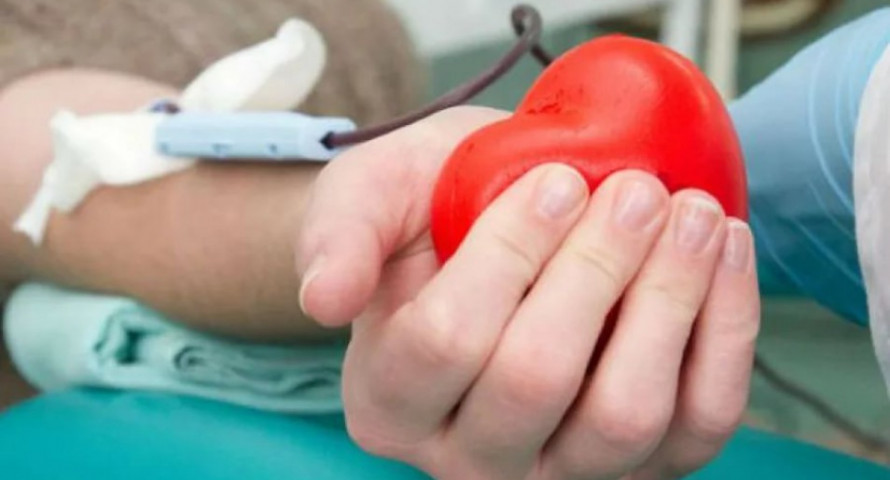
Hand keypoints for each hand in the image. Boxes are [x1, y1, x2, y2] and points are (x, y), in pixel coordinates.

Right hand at [297, 106, 759, 479]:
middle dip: (597, 272)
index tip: (555, 183)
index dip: (508, 257)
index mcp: (389, 398)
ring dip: (669, 304)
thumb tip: (327, 297)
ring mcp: (558, 470)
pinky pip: (697, 423)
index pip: (445, 342)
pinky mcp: (641, 463)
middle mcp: (467, 456)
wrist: (490, 230)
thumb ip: (338, 237)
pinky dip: (723, 335)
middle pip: (536, 382)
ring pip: (623, 418)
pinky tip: (722, 253)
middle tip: (636, 192)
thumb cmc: (429, 214)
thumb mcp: (368, 198)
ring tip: (688, 215)